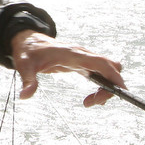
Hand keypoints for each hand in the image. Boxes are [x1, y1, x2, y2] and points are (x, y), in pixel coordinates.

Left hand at [10, 30, 124, 106]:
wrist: (29, 41)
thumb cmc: (28, 52)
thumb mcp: (25, 67)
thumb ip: (28, 81)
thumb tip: (25, 96)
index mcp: (73, 54)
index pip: (102, 63)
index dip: (114, 76)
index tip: (120, 92)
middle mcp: (83, 54)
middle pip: (111, 68)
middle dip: (110, 87)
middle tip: (92, 102)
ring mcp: (85, 59)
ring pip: (108, 71)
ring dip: (106, 88)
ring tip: (88, 102)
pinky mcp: (83, 64)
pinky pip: (101, 74)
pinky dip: (102, 86)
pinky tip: (89, 98)